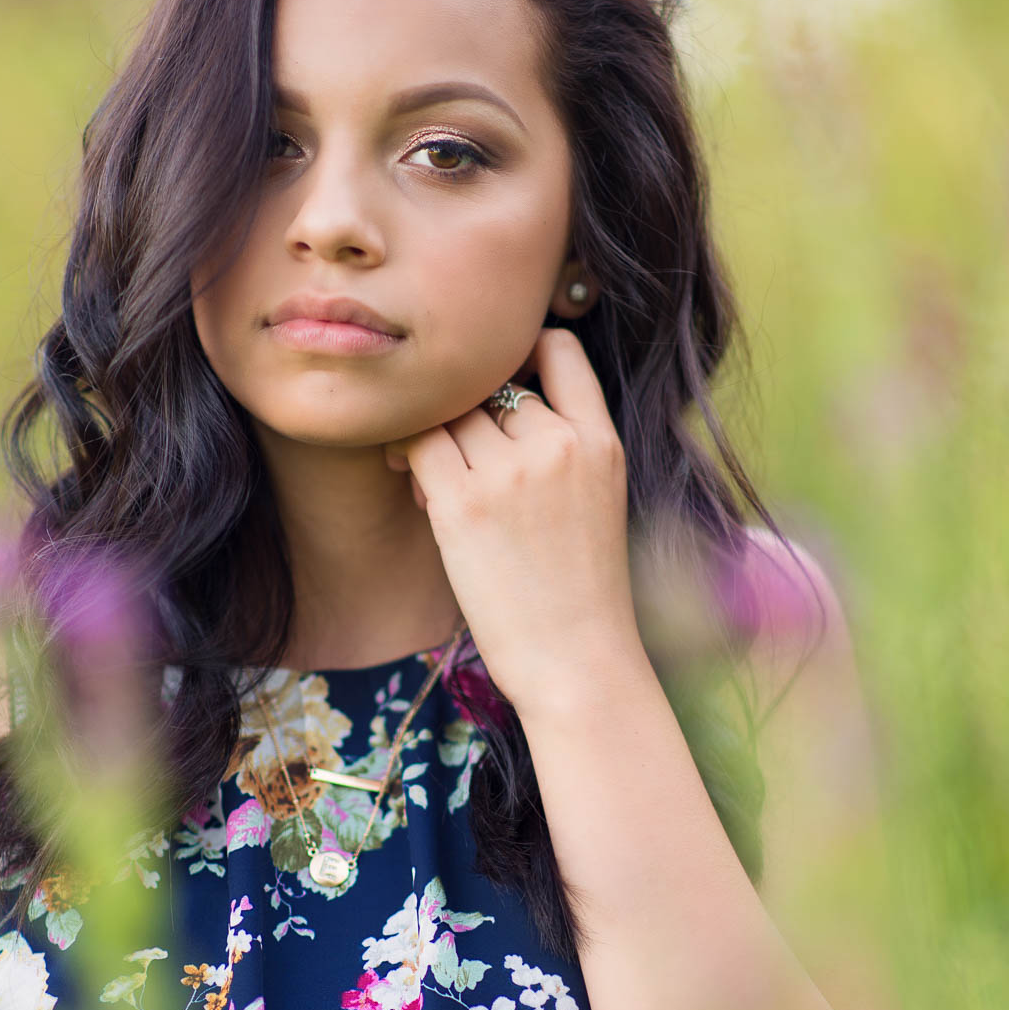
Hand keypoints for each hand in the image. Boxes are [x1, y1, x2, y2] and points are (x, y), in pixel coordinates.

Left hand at [382, 328, 642, 713]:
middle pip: (490, 385)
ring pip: (450, 413)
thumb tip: (491, 409)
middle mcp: (559, 443)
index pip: (558, 347)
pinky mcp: (463, 504)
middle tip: (456, 456)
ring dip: (434, 434)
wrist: (578, 661)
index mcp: (601, 439)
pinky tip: (414, 485)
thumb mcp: (598, 499)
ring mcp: (510, 471)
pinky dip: (407, 454)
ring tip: (433, 481)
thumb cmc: (582, 593)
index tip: (497, 393)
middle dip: (467, 411)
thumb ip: (562, 446)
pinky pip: (419, 443)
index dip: (519, 355)